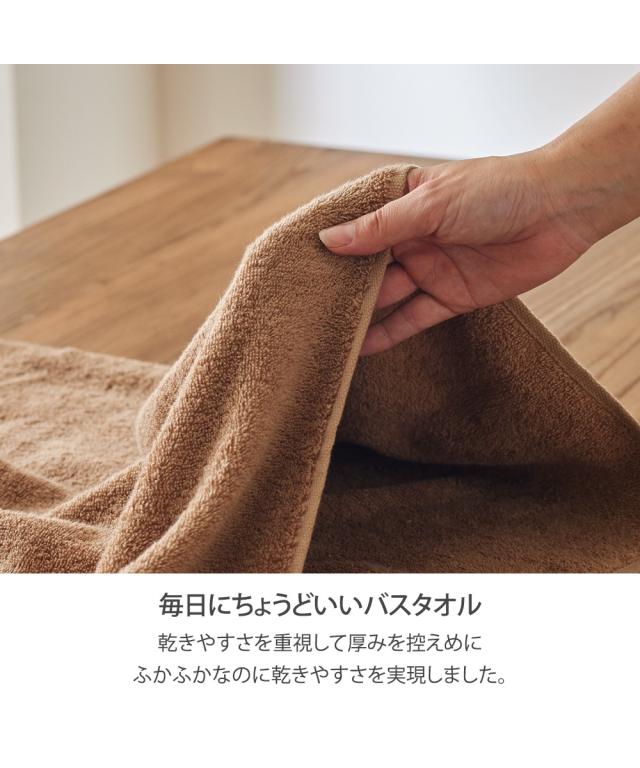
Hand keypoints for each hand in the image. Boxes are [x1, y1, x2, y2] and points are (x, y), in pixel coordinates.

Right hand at [319, 151, 598, 354]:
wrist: (561, 209)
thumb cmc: (498, 189)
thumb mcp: (431, 204)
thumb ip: (380, 228)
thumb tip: (329, 240)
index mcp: (403, 203)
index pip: (354, 227)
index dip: (326, 245)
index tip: (292, 265)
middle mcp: (412, 237)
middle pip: (365, 268)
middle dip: (338, 287)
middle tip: (301, 309)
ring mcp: (431, 268)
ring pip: (386, 297)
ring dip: (359, 315)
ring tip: (322, 333)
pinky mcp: (452, 297)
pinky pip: (413, 319)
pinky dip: (388, 334)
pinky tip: (360, 348)